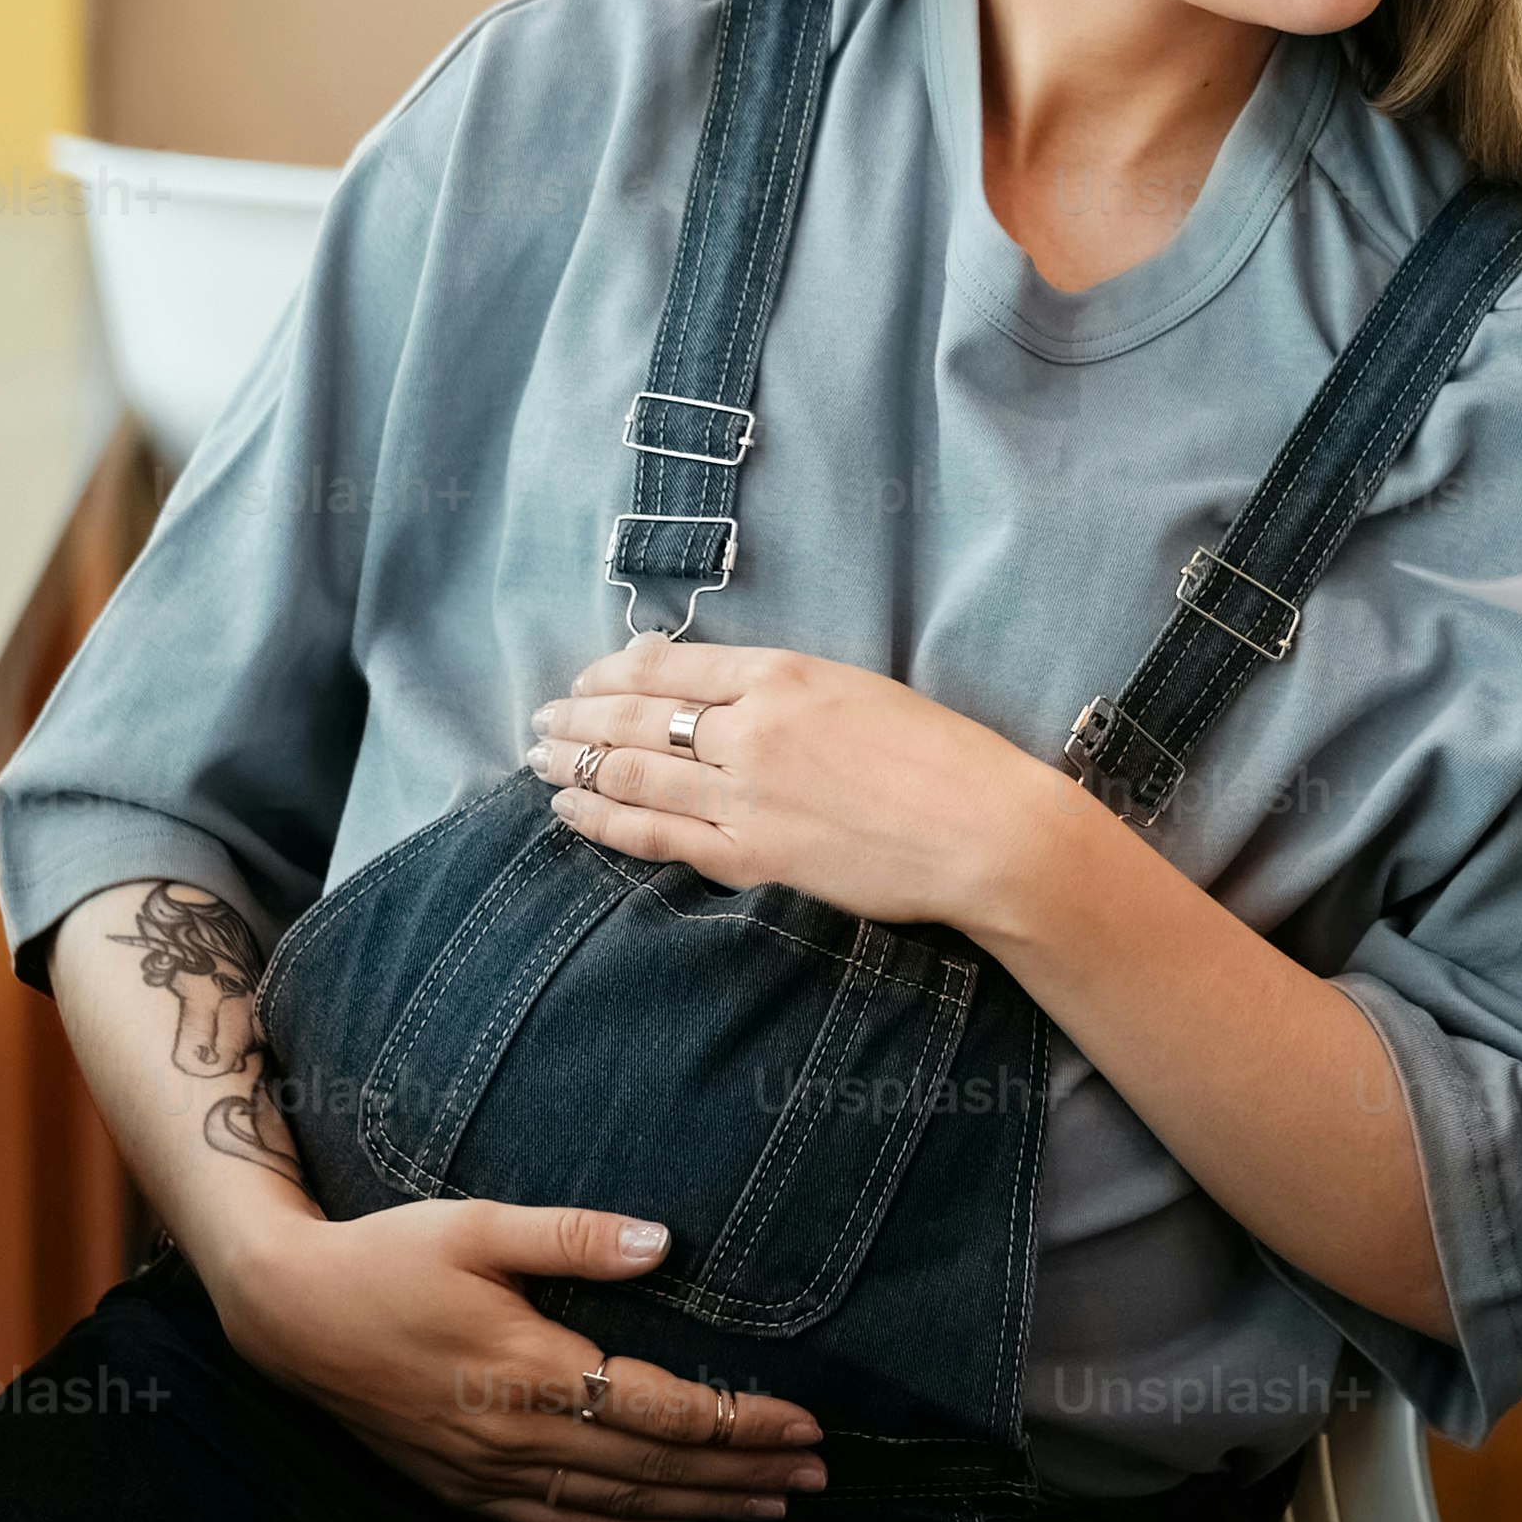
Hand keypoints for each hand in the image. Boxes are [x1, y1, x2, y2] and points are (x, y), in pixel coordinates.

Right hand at [192, 1195, 831, 1521]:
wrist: (290, 1316)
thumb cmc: (388, 1256)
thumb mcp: (478, 1225)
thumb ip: (574, 1236)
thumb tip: (664, 1242)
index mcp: (531, 1370)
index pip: (663, 1409)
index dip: (741, 1423)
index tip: (807, 1426)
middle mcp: (516, 1435)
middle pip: (655, 1469)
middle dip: (744, 1474)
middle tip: (820, 1479)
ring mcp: (488, 1472)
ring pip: (617, 1508)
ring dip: (702, 1511)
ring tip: (772, 1511)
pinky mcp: (464, 1488)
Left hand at [531, 635, 1101, 940]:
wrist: (984, 829)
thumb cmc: (942, 756)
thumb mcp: (860, 689)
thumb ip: (782, 685)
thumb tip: (706, 681)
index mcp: (784, 673)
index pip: (669, 666)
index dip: (611, 674)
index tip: (584, 681)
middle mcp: (752, 727)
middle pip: (636, 717)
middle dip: (577, 717)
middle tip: (541, 720)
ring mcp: (746, 794)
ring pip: (632, 773)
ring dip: (573, 765)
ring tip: (537, 760)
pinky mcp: (751, 855)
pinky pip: (656, 836)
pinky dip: (603, 822)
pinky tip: (569, 813)